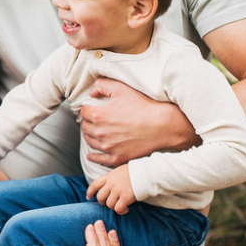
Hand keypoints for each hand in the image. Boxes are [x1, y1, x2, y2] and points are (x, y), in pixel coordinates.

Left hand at [80, 78, 194, 166]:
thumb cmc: (143, 106)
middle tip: (95, 119)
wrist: (162, 126)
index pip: (83, 112)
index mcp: (99, 115)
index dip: (87, 108)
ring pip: (90, 141)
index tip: (91, 108)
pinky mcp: (116, 158)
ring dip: (90, 135)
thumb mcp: (121, 88)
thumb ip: (102, 86)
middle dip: (88, 121)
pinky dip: (93, 156)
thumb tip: (91, 94)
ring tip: (96, 132)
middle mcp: (100, 133)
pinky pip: (98, 160)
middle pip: (85, 127)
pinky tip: (91, 155)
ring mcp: (108, 147)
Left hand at [86, 165, 135, 214]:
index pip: (94, 184)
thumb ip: (113, 177)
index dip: (90, 192)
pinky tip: (126, 209)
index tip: (88, 197)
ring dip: (114, 207)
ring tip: (120, 206)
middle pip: (100, 197)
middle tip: (109, 204)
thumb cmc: (135, 171)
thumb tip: (109, 184)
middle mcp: (111, 183)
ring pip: (109, 204)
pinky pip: (118, 209)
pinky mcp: (126, 197)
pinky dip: (121, 211)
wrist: (146, 173)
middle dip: (103, 202)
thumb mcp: (120, 170)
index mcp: (109, 176)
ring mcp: (118, 190)